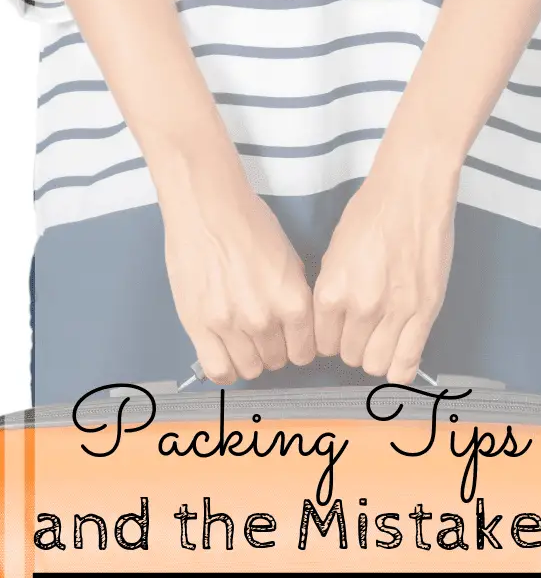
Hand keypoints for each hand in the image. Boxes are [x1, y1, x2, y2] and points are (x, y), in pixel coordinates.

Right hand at [163, 184, 315, 384]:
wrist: (206, 208)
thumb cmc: (249, 224)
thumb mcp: (290, 259)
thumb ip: (294, 297)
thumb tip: (296, 324)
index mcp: (293, 302)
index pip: (304, 351)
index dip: (298, 346)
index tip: (289, 340)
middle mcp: (264, 319)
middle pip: (277, 361)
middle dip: (273, 350)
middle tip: (262, 333)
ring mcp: (229, 326)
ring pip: (249, 369)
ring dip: (249, 359)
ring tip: (242, 340)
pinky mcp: (198, 327)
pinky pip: (218, 369)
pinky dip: (226, 370)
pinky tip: (225, 354)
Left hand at [313, 153, 458, 382]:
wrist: (411, 193)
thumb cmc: (370, 213)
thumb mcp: (334, 254)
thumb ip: (333, 293)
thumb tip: (334, 322)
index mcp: (332, 292)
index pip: (323, 344)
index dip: (331, 339)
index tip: (340, 329)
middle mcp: (361, 308)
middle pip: (350, 357)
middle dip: (353, 346)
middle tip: (363, 329)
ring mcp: (396, 312)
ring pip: (377, 364)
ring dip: (376, 355)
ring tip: (382, 337)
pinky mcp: (425, 312)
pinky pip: (408, 361)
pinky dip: (401, 368)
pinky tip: (399, 357)